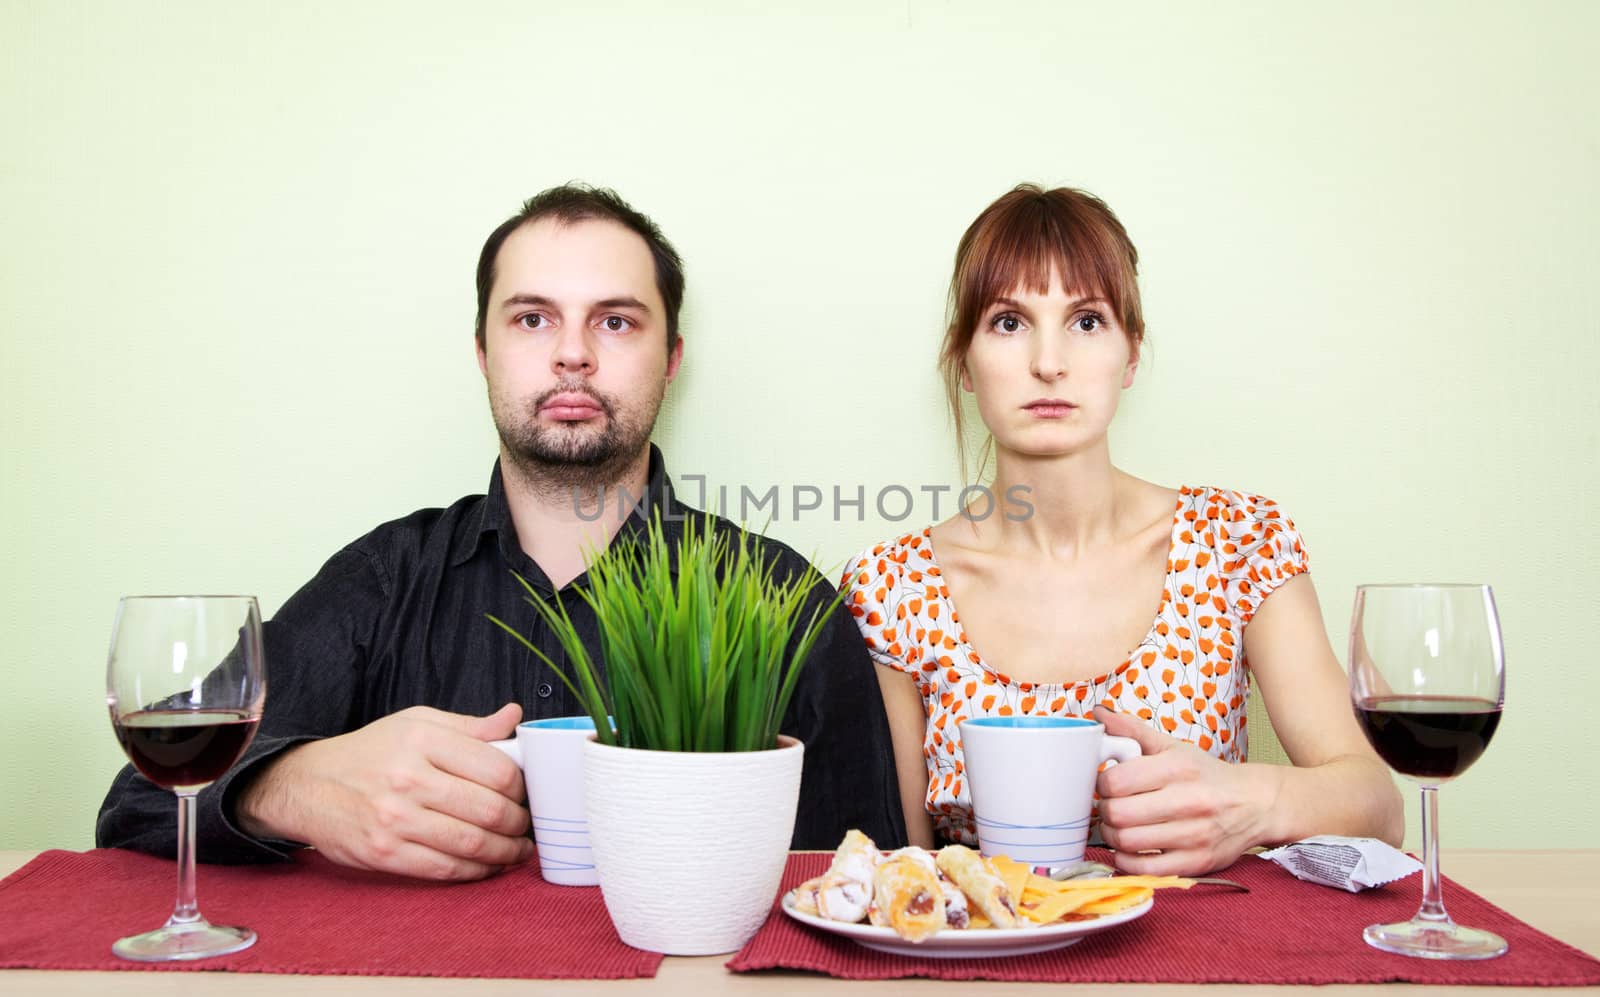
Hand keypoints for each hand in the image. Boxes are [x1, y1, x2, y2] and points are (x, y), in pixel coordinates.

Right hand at [235, 703, 534, 879]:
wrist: (308, 785)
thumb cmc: (371, 751)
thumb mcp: (417, 723)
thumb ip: (469, 726)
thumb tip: (514, 717)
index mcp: (423, 740)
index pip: (496, 769)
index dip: (522, 787)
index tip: (526, 793)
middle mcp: (408, 778)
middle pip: (489, 809)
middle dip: (519, 823)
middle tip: (527, 825)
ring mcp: (394, 819)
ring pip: (471, 843)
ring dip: (505, 851)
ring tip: (517, 849)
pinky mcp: (384, 853)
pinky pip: (444, 869)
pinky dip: (475, 871)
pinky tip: (487, 865)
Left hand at [1092, 705, 1277, 875]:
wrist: (1256, 804)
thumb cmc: (1207, 776)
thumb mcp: (1173, 747)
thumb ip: (1133, 731)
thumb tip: (1097, 713)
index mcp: (1178, 768)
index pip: (1116, 780)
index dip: (1102, 784)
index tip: (1107, 785)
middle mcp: (1188, 801)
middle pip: (1117, 813)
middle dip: (1105, 811)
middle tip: (1110, 807)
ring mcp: (1194, 835)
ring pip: (1127, 842)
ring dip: (1112, 835)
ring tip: (1119, 826)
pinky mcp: (1197, 863)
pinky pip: (1145, 870)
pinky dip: (1126, 861)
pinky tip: (1128, 849)